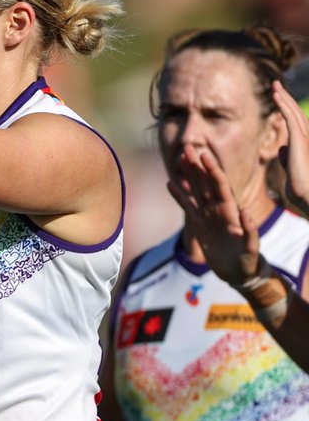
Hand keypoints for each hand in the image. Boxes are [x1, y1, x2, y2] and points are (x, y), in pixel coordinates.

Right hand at [167, 143, 259, 284]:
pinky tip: (170, 184)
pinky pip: (186, 207)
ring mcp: (208, 216)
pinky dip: (179, 195)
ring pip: (196, 191)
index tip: (205, 155)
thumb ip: (250, 232)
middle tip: (188, 148)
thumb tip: (244, 212)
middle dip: (198, 165)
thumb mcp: (251, 249)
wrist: (238, 272)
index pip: (220, 187)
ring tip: (180, 159)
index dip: (213, 171)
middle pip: (206, 183)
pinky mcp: (199, 225)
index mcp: (231, 212)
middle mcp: (218, 210)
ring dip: (189, 175)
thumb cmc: (247, 261)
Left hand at [274, 79, 308, 215]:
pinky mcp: (300, 141)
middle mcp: (307, 139)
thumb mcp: (291, 170)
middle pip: (295, 114)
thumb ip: (287, 158)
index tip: (278, 98)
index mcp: (303, 145)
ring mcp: (305, 139)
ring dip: (284, 98)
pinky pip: (290, 119)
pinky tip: (276, 96)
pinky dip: (284, 106)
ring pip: (293, 113)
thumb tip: (281, 148)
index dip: (287, 109)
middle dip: (285, 99)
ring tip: (275, 86)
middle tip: (276, 85)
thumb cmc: (302, 190)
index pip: (295, 123)